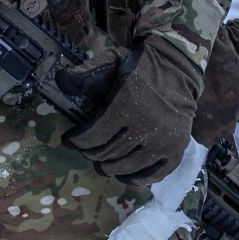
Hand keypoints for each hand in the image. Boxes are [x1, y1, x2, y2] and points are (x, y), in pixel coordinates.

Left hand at [61, 38, 202, 184]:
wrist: (177, 68)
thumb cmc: (139, 66)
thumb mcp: (110, 62)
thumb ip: (86, 74)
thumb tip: (61, 80)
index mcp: (128, 102)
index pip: (93, 134)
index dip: (76, 140)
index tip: (68, 139)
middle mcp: (148, 124)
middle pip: (108, 153)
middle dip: (90, 153)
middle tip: (85, 148)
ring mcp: (165, 140)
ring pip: (126, 167)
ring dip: (108, 167)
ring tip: (102, 161)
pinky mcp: (177, 150)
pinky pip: (152, 175)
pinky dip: (135, 178)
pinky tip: (124, 173)